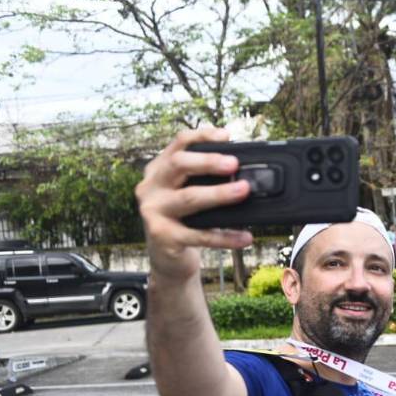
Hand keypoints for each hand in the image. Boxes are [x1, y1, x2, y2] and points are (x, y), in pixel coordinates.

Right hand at [136, 127, 254, 282]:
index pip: (178, 144)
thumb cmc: (183, 221)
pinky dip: (225, 236)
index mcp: (159, 170)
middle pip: (178, 165)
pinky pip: (199, 235)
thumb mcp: (188, 194)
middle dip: (208, 161)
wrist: (167, 260)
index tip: (226, 136)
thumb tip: (243, 172)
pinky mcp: (163, 237)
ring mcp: (154, 212)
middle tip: (234, 163)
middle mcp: (151, 187)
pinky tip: (244, 236)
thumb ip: (206, 180)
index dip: (202, 136)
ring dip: (218, 194)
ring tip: (243, 191)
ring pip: (188, 198)